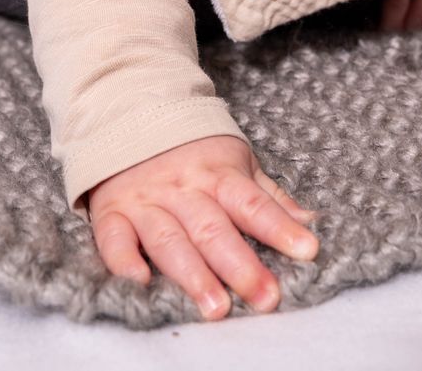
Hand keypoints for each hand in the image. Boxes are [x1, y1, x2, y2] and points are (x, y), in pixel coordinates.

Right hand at [85, 134, 318, 319]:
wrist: (131, 115)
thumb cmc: (194, 150)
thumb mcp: (236, 162)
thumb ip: (268, 197)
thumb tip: (309, 224)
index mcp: (218, 175)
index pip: (252, 204)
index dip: (279, 228)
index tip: (307, 250)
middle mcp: (183, 190)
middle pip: (213, 229)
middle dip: (241, 266)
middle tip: (265, 297)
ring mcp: (146, 201)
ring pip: (170, 240)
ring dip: (193, 274)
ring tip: (215, 307)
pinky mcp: (112, 212)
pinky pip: (114, 238)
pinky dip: (124, 260)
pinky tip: (141, 281)